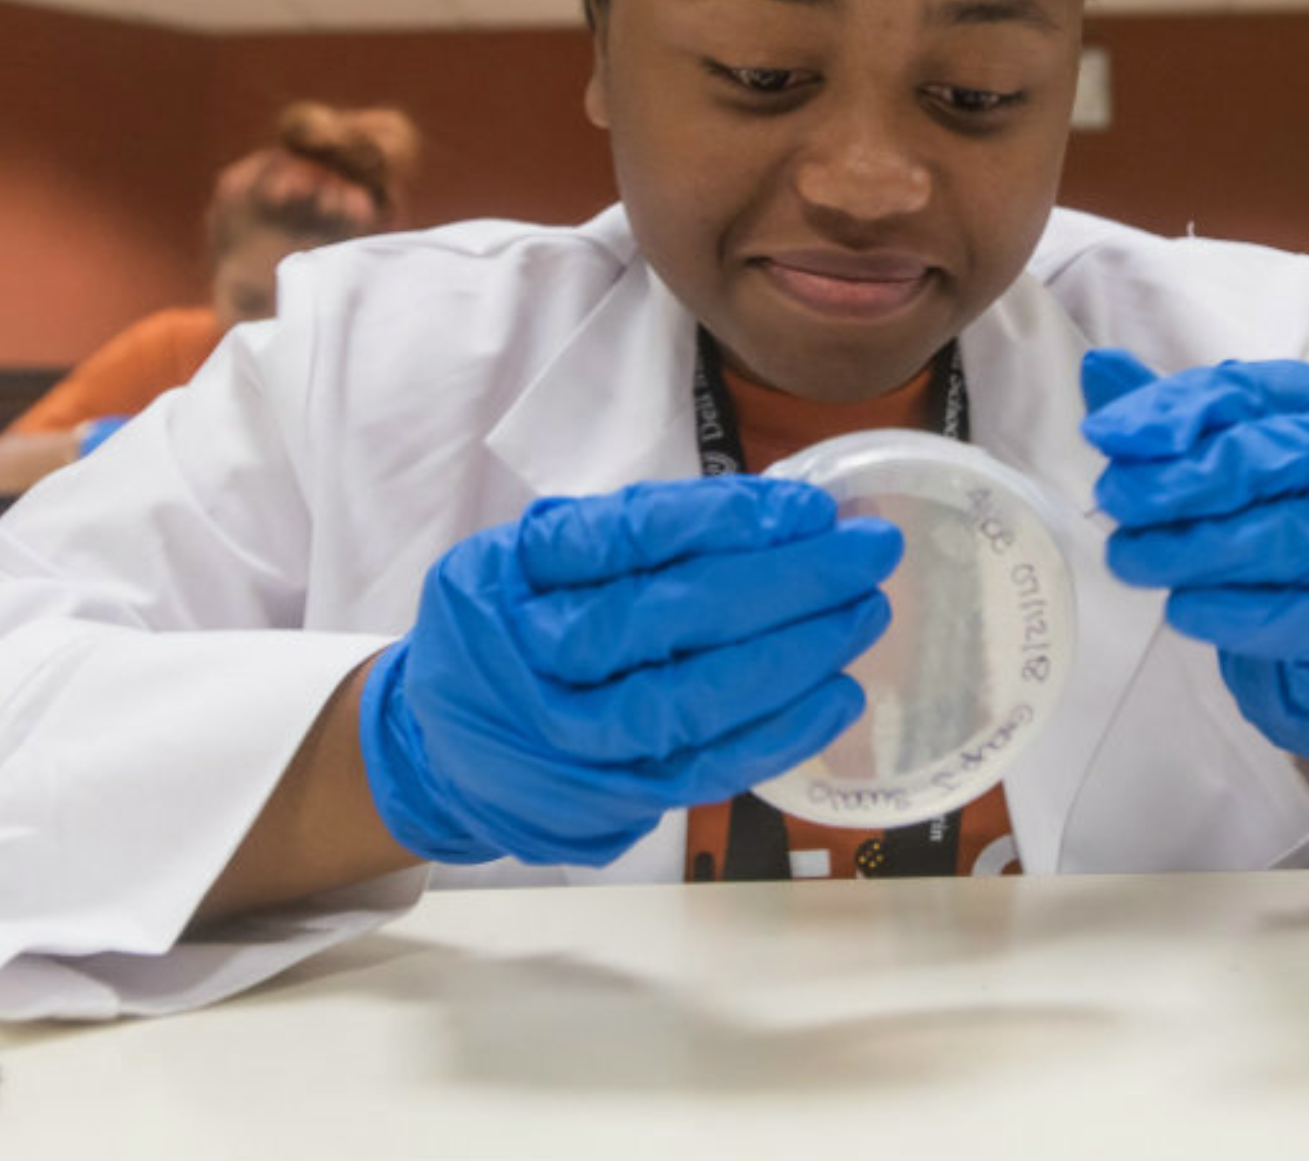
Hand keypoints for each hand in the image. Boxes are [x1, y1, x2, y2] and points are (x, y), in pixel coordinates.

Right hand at [360, 477, 899, 866]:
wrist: (440, 750)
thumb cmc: (507, 625)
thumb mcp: (527, 553)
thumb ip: (625, 531)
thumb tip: (770, 512)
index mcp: (505, 580)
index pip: (627, 540)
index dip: (725, 522)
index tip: (810, 506)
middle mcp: (531, 663)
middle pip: (670, 619)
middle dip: (786, 583)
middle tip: (868, 552)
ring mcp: (570, 743)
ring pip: (693, 701)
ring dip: (795, 658)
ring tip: (865, 613)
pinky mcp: (611, 801)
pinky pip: (706, 768)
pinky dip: (780, 733)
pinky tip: (838, 694)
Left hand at [1080, 348, 1308, 761]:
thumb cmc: (1287, 517)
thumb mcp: (1233, 455)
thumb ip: (1173, 417)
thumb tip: (1098, 368)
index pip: (1247, 392)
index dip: (1173, 412)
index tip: (1105, 437)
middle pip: (1279, 459)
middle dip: (1187, 481)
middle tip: (1117, 501)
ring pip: (1295, 537)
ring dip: (1202, 550)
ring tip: (1133, 559)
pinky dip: (1239, 614)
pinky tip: (1184, 608)